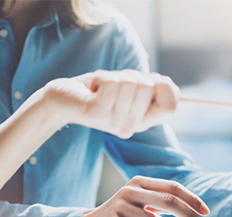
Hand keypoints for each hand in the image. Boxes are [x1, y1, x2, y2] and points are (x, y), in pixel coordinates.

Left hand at [40, 69, 179, 138]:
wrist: (61, 100)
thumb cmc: (96, 91)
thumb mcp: (128, 89)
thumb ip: (150, 89)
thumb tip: (167, 83)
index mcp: (141, 122)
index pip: (170, 107)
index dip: (164, 87)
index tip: (149, 80)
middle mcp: (130, 127)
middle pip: (149, 88)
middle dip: (132, 75)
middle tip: (113, 86)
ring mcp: (114, 122)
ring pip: (131, 82)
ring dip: (114, 75)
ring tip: (101, 88)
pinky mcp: (98, 113)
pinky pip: (112, 83)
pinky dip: (102, 77)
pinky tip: (92, 89)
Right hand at [76, 176, 209, 216]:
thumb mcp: (140, 204)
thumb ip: (160, 203)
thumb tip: (191, 211)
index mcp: (140, 182)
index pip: (173, 187)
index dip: (192, 199)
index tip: (205, 212)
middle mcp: (131, 190)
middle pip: (170, 201)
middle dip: (190, 216)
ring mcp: (121, 205)